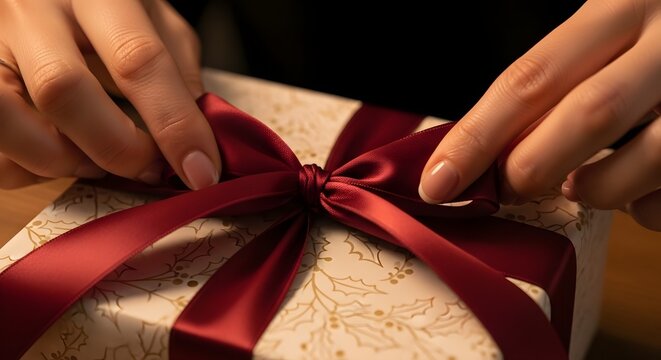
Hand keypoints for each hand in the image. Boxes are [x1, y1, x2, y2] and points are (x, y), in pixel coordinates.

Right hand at [0, 0, 219, 189]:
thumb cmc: (109, 7)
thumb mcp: (155, 20)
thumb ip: (178, 71)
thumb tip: (195, 141)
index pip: (137, 59)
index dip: (173, 124)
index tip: (199, 169)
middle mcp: (33, 11)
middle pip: (62, 90)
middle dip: (117, 147)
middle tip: (149, 168)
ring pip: (8, 119)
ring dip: (63, 159)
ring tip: (98, 161)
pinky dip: (29, 166)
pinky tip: (61, 154)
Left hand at [419, 0, 660, 230]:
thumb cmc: (647, 43)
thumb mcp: (602, 36)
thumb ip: (552, 83)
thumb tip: (481, 152)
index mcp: (622, 8)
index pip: (531, 78)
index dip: (476, 137)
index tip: (438, 183)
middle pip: (587, 117)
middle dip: (532, 168)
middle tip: (510, 186)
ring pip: (642, 165)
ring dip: (594, 190)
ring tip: (581, 181)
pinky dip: (643, 207)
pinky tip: (640, 187)